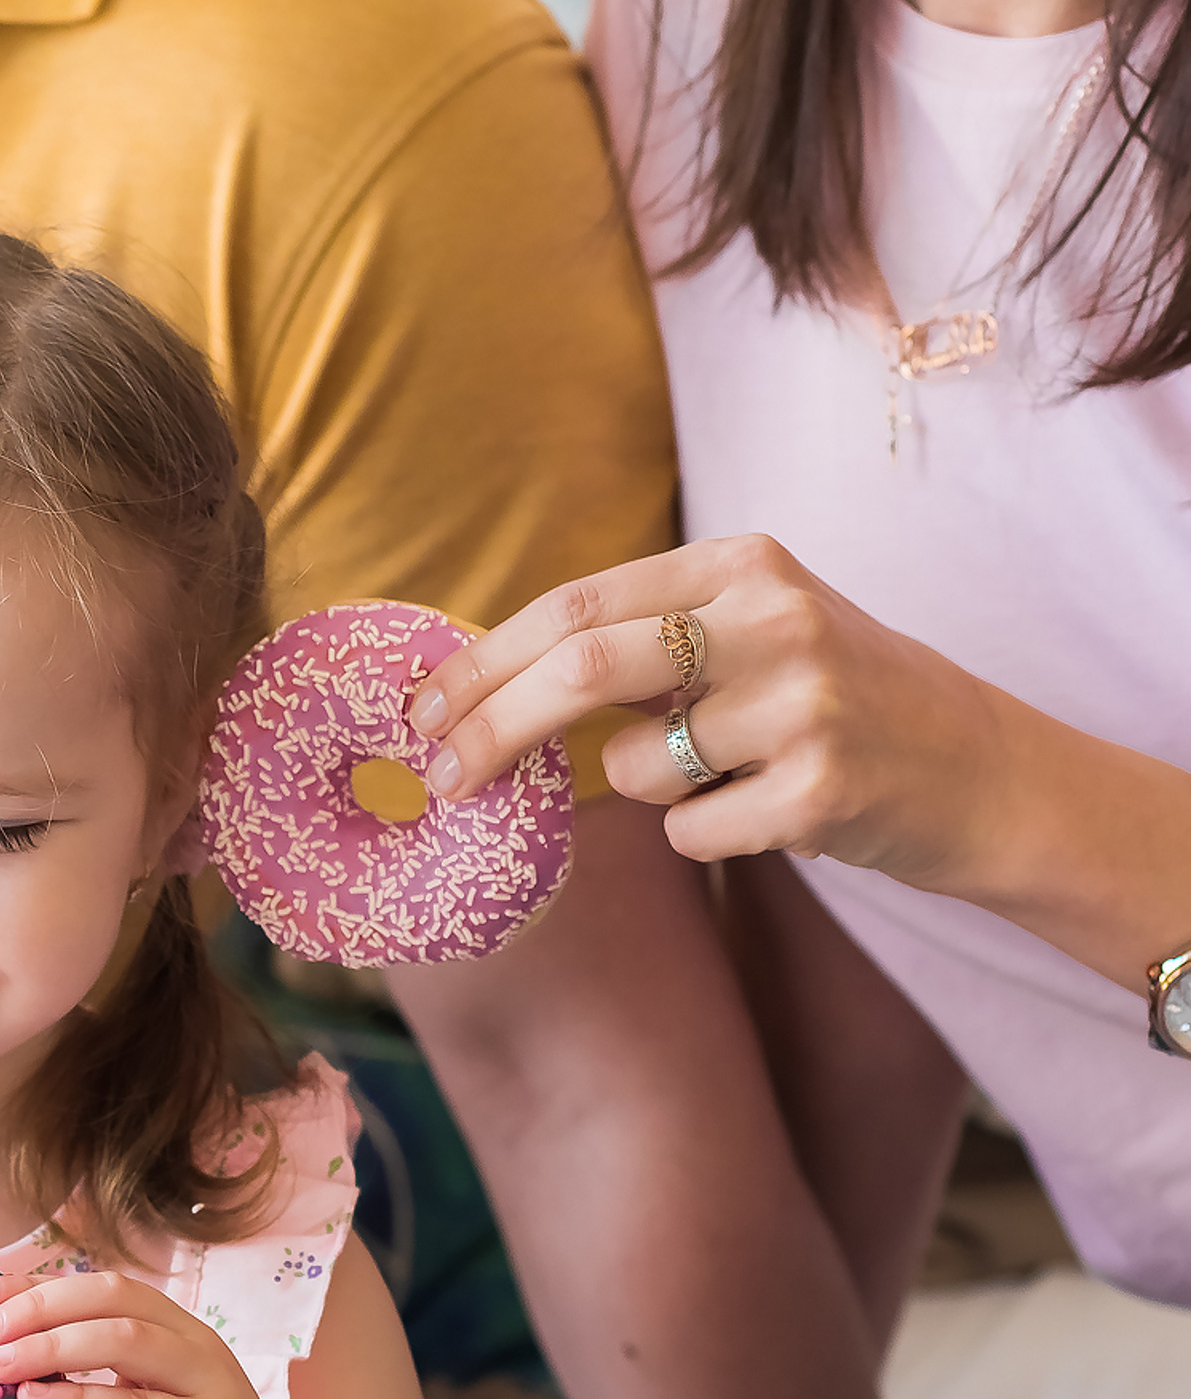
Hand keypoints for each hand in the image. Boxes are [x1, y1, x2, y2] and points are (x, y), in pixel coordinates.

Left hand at [408, 535, 1006, 883]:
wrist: (978, 770)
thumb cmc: (830, 700)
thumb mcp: (747, 631)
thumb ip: (637, 640)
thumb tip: (477, 686)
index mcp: (741, 564)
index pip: (574, 604)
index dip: (482, 662)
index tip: (419, 711)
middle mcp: (773, 618)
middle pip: (580, 670)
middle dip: (490, 730)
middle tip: (441, 778)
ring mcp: (802, 705)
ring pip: (632, 770)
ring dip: (642, 790)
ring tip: (725, 773)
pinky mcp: (819, 791)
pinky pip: (687, 832)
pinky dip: (698, 834)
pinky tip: (769, 810)